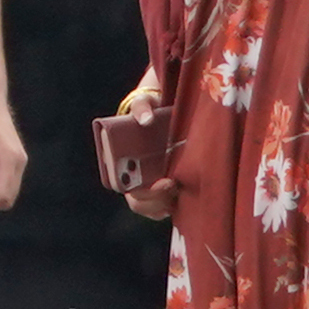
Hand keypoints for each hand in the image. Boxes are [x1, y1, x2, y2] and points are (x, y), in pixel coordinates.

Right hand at [118, 67, 178, 218]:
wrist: (164, 105)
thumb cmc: (149, 106)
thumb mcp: (144, 101)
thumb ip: (141, 107)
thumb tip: (146, 119)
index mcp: (119, 161)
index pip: (125, 188)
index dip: (143, 194)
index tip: (165, 182)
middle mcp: (132, 177)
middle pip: (140, 202)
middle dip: (157, 200)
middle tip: (175, 185)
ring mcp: (149, 182)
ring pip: (155, 207)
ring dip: (167, 204)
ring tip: (184, 192)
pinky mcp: (165, 184)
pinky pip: (168, 203)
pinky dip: (176, 204)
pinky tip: (190, 196)